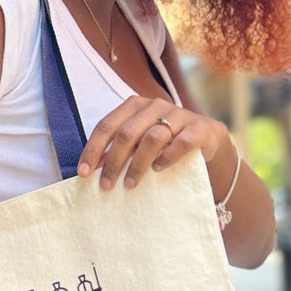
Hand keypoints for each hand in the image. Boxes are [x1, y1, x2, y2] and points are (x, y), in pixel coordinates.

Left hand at [77, 96, 228, 189]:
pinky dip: (167, 157)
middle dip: (113, 161)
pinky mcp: (198, 128)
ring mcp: (178, 115)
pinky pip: (181, 142)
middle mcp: (155, 105)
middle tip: (107, 185)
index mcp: (135, 105)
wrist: (205, 136)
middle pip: (126, 133)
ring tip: (130, 183)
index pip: (107, 125)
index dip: (93, 149)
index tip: (84, 172)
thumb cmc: (166, 140)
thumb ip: (119, 148)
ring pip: (152, 138)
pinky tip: (158, 170)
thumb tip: (93, 166)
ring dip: (138, 164)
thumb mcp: (140, 140)